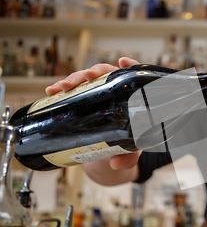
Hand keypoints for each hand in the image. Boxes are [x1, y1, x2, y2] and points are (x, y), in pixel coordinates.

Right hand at [46, 57, 141, 171]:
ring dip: (73, 79)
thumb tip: (118, 163)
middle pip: (106, 74)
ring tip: (62, 87)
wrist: (112, 150)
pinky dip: (61, 89)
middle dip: (93, 72)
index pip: (133, 76)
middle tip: (86, 77)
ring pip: (86, 80)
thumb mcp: (131, 148)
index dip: (130, 66)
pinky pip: (73, 91)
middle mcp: (115, 90)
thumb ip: (129, 155)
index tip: (123, 62)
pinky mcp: (83, 99)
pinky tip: (52, 91)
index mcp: (132, 96)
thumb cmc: (129, 143)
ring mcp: (98, 93)